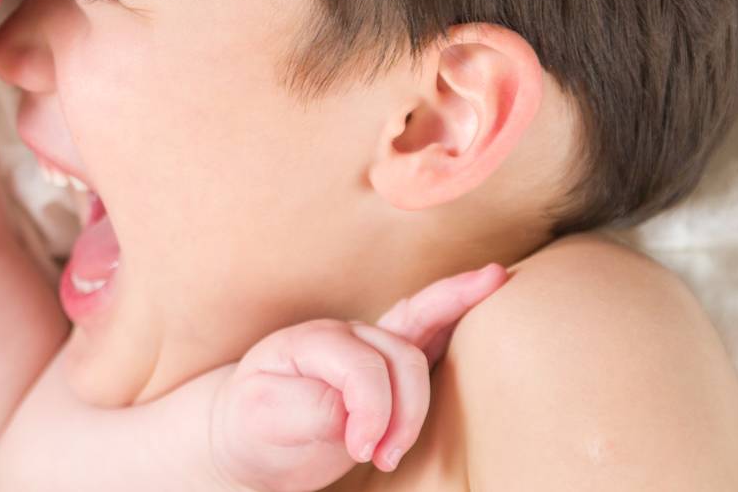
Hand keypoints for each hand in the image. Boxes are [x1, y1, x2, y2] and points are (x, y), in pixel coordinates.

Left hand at [210, 263, 507, 491]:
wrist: (245, 433)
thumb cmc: (253, 424)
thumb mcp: (263, 420)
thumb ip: (308, 408)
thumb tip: (353, 411)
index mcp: (312, 340)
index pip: (362, 368)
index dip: (371, 413)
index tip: (362, 453)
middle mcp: (344, 333)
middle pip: (400, 358)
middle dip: (401, 414)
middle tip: (378, 457)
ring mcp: (368, 343)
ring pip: (419, 348)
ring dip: (418, 403)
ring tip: (391, 450)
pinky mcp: (387, 362)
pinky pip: (430, 326)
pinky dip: (459, 305)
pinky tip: (492, 281)